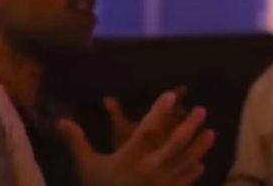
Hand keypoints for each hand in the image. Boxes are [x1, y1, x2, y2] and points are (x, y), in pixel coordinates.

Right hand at [58, 91, 214, 185]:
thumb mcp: (85, 166)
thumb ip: (76, 141)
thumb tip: (61, 120)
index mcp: (130, 158)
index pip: (147, 130)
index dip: (159, 111)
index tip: (170, 96)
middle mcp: (150, 169)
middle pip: (175, 144)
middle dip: (190, 125)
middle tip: (202, 110)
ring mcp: (162, 185)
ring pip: (186, 163)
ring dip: (200, 147)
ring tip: (211, 133)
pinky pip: (184, 183)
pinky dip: (193, 173)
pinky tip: (200, 164)